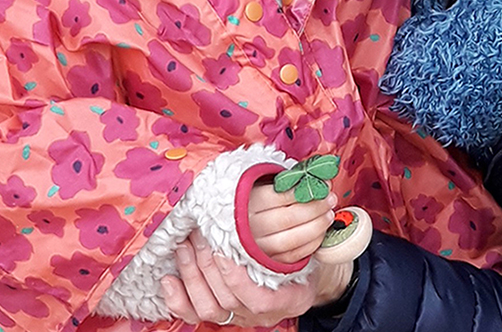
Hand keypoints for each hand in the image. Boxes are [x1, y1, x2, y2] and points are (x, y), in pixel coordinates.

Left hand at [160, 229, 352, 325]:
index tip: (224, 249)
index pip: (256, 298)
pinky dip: (178, 300)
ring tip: (186, 245)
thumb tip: (323, 193)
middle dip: (207, 265)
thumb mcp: (316, 247)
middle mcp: (262, 314)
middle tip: (198, 234)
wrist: (304, 284)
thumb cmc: (306, 259)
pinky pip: (195, 316)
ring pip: (208, 307)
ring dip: (192, 275)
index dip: (236, 278)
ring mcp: (241, 317)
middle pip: (226, 300)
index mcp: (287, 298)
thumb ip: (313, 226)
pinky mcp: (223, 314)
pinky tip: (169, 279)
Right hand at [249, 181, 336, 262]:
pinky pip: (294, 255)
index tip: (323, 184)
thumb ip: (291, 182)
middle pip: (287, 218)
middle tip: (330, 199)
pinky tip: (321, 231)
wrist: (247, 223)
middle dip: (315, 208)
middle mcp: (252, 227)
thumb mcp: (270, 185)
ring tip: (329, 215)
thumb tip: (320, 178)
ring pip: (291, 240)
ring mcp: (260, 247)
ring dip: (316, 227)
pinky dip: (312, 244)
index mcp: (250, 202)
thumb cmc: (263, 200)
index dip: (304, 191)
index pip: (279, 197)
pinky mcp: (270, 261)